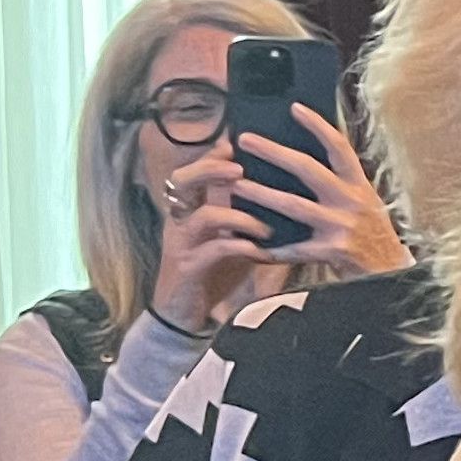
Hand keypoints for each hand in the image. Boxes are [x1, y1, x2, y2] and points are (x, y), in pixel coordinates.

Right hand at [147, 149, 273, 330]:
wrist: (186, 314)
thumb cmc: (214, 271)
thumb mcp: (230, 238)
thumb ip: (244, 215)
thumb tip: (279, 192)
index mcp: (190, 210)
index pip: (193, 171)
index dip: (212, 156)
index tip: (238, 146)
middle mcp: (181, 221)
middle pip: (183, 181)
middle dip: (211, 170)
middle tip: (241, 170)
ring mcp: (182, 244)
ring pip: (200, 216)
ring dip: (237, 215)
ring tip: (265, 224)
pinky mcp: (188, 268)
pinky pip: (212, 251)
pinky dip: (240, 247)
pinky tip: (262, 252)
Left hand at [237, 113, 410, 282]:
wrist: (393, 273)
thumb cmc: (374, 236)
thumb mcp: (366, 203)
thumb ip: (341, 185)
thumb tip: (305, 164)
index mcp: (359, 185)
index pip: (339, 147)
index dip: (318, 126)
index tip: (295, 108)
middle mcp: (351, 200)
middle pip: (308, 169)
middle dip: (274, 152)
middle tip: (246, 140)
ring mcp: (342, 225)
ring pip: (295, 206)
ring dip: (263, 195)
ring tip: (237, 187)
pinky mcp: (334, 251)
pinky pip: (296, 248)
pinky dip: (273, 249)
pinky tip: (252, 246)